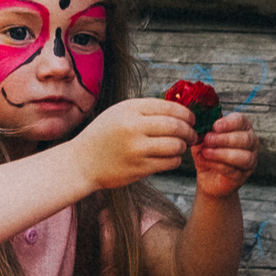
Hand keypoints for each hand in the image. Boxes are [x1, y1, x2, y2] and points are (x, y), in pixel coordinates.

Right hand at [70, 98, 193, 189]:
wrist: (82, 162)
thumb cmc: (103, 135)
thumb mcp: (119, 113)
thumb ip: (146, 110)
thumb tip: (179, 110)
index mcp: (130, 109)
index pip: (170, 107)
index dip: (186, 113)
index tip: (191, 119)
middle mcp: (134, 127)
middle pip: (176, 126)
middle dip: (189, 131)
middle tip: (192, 134)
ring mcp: (136, 149)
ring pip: (176, 146)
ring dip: (183, 146)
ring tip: (180, 146)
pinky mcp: (139, 168)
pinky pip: (169, 162)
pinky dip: (175, 159)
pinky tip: (170, 157)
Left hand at [191, 111, 256, 196]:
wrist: (207, 177)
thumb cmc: (207, 153)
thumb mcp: (202, 139)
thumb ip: (203, 132)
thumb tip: (202, 126)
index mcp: (242, 127)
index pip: (241, 120)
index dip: (228, 123)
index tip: (214, 126)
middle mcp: (251, 142)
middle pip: (245, 138)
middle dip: (225, 139)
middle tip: (208, 139)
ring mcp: (250, 160)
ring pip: (244, 156)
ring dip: (223, 153)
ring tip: (206, 152)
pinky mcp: (243, 176)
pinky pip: (234, 170)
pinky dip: (218, 165)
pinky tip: (207, 162)